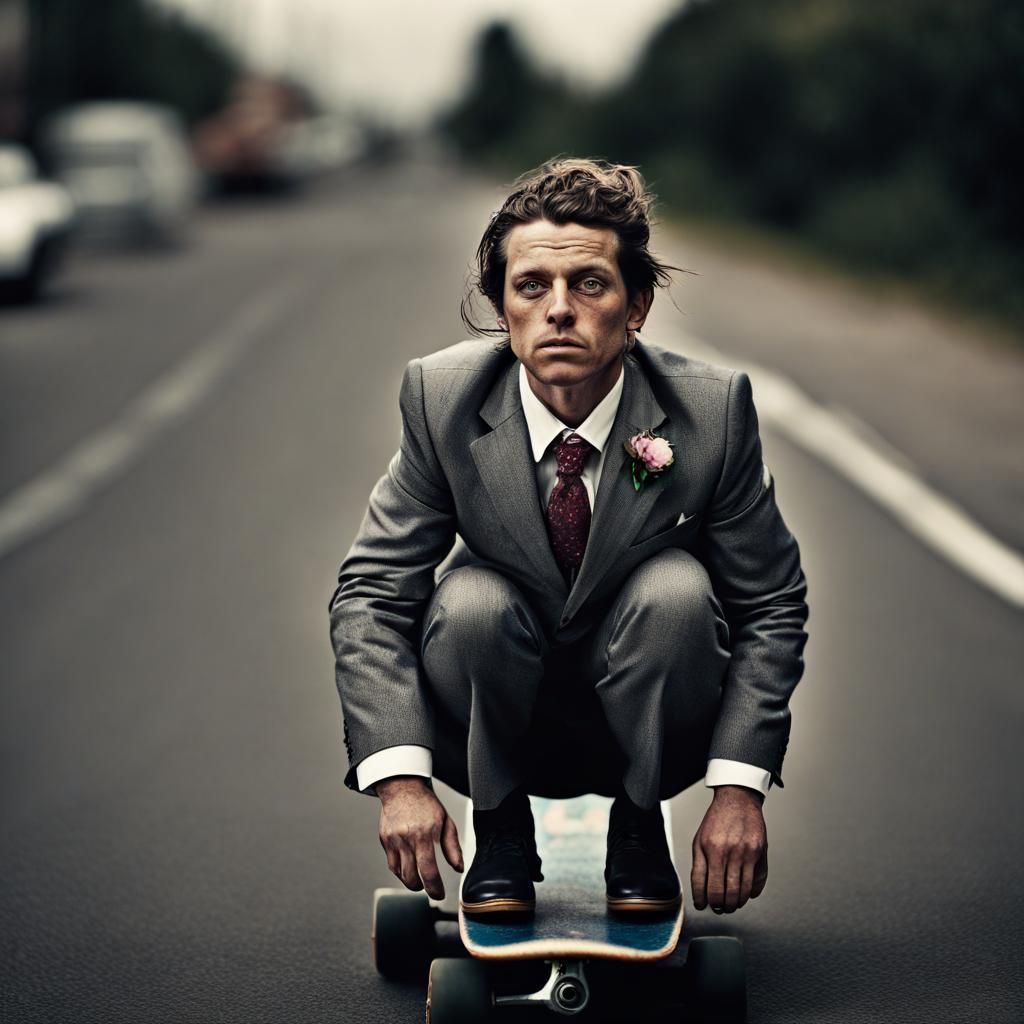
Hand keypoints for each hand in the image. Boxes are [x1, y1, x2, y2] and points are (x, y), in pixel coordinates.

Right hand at [376, 776, 463, 900]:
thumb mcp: (445, 820)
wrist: (401, 787)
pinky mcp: (385, 841)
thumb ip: (452, 847)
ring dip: (411, 882)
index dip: (434, 888)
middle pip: (411, 877)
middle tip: (430, 888)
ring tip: (420, 881)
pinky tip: (409, 870)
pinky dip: (401, 872)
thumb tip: (458, 868)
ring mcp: (393, 840)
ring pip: (400, 874)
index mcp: (424, 834)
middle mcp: (406, 839)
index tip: (440, 894)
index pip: (428, 870)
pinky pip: (392, 865)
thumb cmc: (425, 803)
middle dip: (422, 887)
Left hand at [691, 784, 767, 913]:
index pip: (703, 885)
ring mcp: (746, 853)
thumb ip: (699, 867)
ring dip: (736, 903)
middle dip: (720, 906)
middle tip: (719, 908)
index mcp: (709, 849)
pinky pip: (757, 882)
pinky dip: (751, 893)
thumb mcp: (699, 840)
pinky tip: (745, 894)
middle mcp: (728, 852)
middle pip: (723, 893)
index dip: (702, 900)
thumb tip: (701, 895)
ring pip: (741, 891)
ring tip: (731, 904)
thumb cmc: (717, 822)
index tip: (702, 905)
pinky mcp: (760, 852)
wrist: (738, 800)